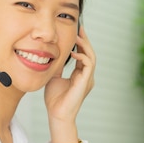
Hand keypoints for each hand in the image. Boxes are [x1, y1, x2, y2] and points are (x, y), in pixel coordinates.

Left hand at [44, 26, 95, 142]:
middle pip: (89, 53)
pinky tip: (74, 52)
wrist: (57, 114)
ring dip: (85, 46)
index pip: (83, 55)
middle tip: (79, 28)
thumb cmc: (55, 99)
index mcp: (80, 75)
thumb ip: (56, 67)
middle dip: (85, 40)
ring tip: (77, 37)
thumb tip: (52, 54)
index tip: (76, 31)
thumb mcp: (54, 77)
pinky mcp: (85, 82)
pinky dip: (82, 56)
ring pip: (91, 57)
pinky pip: (88, 65)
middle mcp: (86, 76)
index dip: (80, 43)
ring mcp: (87, 79)